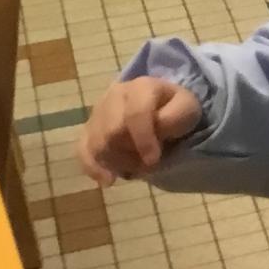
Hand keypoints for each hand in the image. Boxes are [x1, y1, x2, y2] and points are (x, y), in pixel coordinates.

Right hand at [79, 77, 202, 184]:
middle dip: (131, 154)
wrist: (161, 107)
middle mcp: (114, 95)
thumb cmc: (175, 109)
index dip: (143, 140)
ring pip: (97, 144)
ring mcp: (98, 112)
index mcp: (141, 87)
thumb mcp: (186, 109)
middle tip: (147, 164)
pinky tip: (107, 181)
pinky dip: (93, 168)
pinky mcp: (88, 130)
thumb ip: (173, 118)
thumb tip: (153, 131)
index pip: (135, 114)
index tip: (153, 160)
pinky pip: (82, 151)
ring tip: (136, 168)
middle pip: (112, 132)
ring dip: (117, 163)